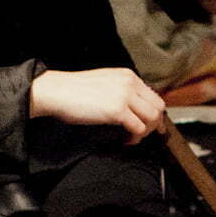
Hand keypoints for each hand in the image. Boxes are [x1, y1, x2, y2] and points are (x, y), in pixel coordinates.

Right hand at [30, 67, 168, 138]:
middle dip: (154, 124)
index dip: (155, 113)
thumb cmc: (75, 90)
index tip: (152, 125)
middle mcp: (130, 83)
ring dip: (146, 132)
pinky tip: (126, 140)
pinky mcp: (117, 110)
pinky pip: (138, 128)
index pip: (153, 96)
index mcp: (128, 76)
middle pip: (158, 107)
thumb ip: (121, 90)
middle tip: (145, 134)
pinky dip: (135, 138)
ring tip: (133, 137)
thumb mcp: (105, 82)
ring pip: (152, 117)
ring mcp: (125, 96)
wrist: (58, 91)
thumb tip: (133, 107)